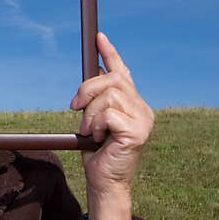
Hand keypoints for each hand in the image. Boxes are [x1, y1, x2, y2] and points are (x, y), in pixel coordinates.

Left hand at [69, 33, 154, 219]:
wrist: (103, 182)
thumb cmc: (97, 153)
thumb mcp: (94, 120)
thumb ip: (97, 100)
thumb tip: (95, 72)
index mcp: (133, 104)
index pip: (123, 73)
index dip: (111, 53)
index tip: (98, 37)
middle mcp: (142, 109)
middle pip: (113, 79)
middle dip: (88, 89)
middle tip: (74, 106)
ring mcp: (144, 120)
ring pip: (109, 95)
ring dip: (90, 112)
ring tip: (90, 130)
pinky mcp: (138, 131)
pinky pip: (109, 113)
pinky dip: (96, 123)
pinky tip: (99, 137)